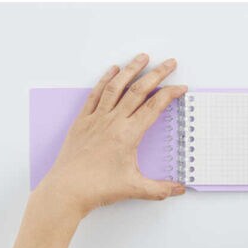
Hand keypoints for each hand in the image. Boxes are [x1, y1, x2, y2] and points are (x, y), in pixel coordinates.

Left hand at [36, 53, 186, 216]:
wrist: (66, 190)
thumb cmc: (97, 188)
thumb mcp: (134, 189)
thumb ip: (160, 189)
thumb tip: (179, 189)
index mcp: (128, 134)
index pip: (154, 107)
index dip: (170, 94)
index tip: (181, 87)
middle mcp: (113, 121)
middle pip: (139, 90)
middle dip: (157, 74)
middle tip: (169, 62)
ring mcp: (96, 118)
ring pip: (116, 87)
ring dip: (131, 70)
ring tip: (142, 57)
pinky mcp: (83, 121)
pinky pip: (96, 94)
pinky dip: (105, 80)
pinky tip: (112, 71)